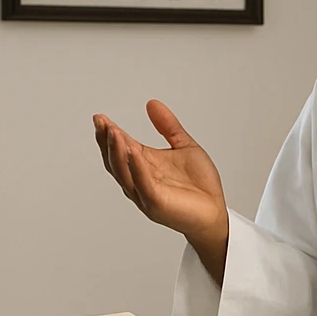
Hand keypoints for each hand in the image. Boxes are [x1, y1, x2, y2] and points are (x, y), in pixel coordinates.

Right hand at [93, 101, 228, 268]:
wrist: (216, 212)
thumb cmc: (200, 186)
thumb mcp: (184, 146)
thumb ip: (168, 126)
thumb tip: (151, 103)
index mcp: (144, 166)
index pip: (121, 147)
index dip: (109, 133)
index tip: (100, 117)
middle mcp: (140, 181)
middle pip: (115, 161)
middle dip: (106, 141)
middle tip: (101, 122)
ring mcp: (146, 194)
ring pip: (124, 173)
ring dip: (117, 153)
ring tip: (113, 133)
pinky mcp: (157, 204)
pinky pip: (143, 185)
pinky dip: (136, 168)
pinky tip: (133, 152)